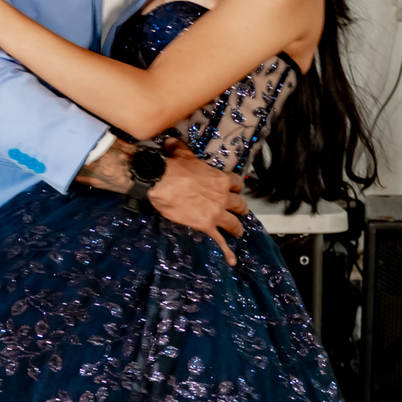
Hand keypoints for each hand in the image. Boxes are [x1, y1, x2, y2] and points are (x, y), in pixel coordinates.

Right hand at [148, 142, 246, 266]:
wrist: (161, 183)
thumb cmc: (173, 168)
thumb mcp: (181, 154)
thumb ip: (181, 148)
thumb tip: (171, 141)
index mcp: (220, 179)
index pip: (237, 183)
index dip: (236, 186)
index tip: (234, 189)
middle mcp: (223, 196)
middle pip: (240, 204)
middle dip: (241, 208)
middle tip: (239, 212)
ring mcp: (216, 213)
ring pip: (235, 223)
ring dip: (237, 228)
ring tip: (237, 232)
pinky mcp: (207, 226)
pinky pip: (220, 241)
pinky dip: (227, 251)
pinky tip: (232, 260)